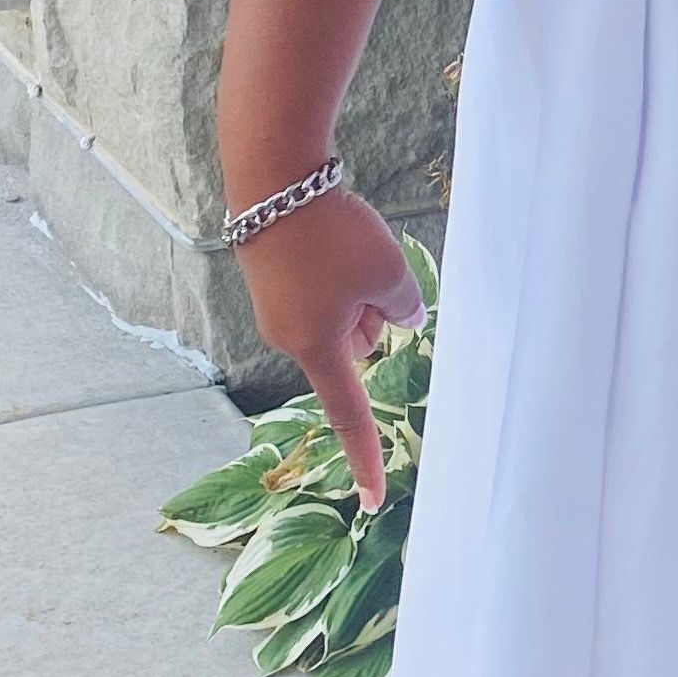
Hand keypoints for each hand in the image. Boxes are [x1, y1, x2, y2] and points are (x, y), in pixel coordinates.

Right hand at [235, 186, 424, 510]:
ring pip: (343, 313)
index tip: (377, 500)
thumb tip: (405, 320)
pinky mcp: (272, 277)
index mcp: (316, 348)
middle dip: (374, 314)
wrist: (271, 177)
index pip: (350, 416)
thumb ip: (406, 307)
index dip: (367, 458)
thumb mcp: (388, 273)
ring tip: (348, 246)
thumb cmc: (330, 232)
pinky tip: (332, 237)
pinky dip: (339, 270)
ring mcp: (277, 308)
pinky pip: (322, 288)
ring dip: (359, 289)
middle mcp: (289, 337)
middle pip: (357, 344)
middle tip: (369, 269)